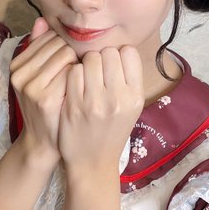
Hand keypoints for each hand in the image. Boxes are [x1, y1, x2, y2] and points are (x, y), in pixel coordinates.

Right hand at [10, 17, 77, 163]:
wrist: (45, 142)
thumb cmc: (48, 106)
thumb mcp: (39, 76)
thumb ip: (40, 48)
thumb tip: (42, 19)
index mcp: (16, 64)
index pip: (49, 37)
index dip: (64, 47)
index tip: (70, 62)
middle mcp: (19, 73)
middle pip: (59, 43)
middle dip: (72, 54)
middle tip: (78, 72)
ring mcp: (31, 86)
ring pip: (66, 54)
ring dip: (78, 64)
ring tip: (79, 80)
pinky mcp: (45, 97)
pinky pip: (72, 71)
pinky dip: (81, 77)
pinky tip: (81, 89)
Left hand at [58, 46, 143, 177]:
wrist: (93, 162)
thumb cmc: (113, 131)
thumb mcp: (131, 107)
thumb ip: (128, 79)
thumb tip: (118, 47)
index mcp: (135, 96)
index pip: (129, 52)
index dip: (119, 54)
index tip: (113, 64)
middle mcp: (118, 98)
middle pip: (109, 52)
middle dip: (101, 57)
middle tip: (97, 70)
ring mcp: (95, 102)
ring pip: (89, 59)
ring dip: (86, 63)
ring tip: (86, 77)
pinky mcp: (74, 105)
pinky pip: (73, 71)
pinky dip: (73, 74)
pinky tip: (75, 85)